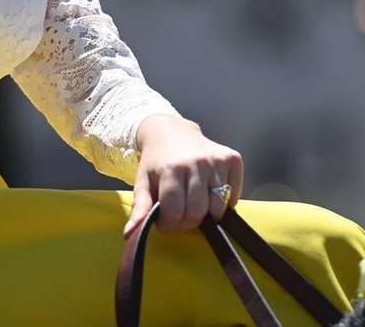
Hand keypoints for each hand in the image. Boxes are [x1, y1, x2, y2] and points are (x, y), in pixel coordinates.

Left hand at [124, 114, 244, 236]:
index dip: (168, 224)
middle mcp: (197, 162)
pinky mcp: (232, 158)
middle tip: (180, 213)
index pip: (175, 213)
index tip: (165, 219)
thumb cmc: (156, 161)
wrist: (171, 131)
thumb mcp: (142, 182)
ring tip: (194, 203)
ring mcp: (217, 160)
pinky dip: (224, 201)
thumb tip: (130, 234)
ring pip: (218, 207)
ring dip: (207, 213)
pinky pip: (234, 194)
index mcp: (172, 169)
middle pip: (198, 212)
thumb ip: (140, 209)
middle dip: (187, 221)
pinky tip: (210, 191)